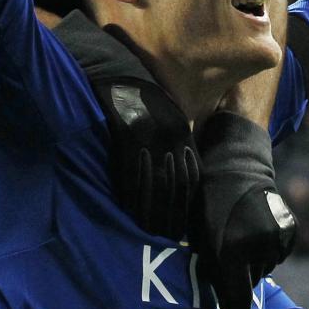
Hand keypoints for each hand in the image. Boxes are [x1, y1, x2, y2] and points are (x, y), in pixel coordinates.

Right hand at [94, 78, 200, 239]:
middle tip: (167, 237)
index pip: (190, 177)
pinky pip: (131, 173)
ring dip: (152, 211)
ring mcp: (149, 138)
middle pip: (174, 186)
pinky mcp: (127, 136)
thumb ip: (176, 142)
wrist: (118, 71)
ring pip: (153, 184)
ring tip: (149, 232)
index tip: (182, 225)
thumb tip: (177, 173)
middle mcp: (170, 138)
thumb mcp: (167, 115)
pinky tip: (129, 211)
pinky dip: (131, 195)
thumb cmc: (141, 95)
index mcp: (182, 133)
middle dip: (171, 214)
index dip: (186, 204)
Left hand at [190, 112, 295, 308]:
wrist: (236, 166)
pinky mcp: (290, 229)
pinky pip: (278, 254)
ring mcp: (277, 237)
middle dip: (239, 279)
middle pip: (250, 282)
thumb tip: (220, 296)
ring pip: (265, 267)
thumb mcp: (201, 236)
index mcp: (232, 250)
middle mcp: (259, 247)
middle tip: (227, 263)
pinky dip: (268, 250)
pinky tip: (254, 231)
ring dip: (253, 263)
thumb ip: (211, 268)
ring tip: (239, 239)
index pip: (237, 297)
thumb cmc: (208, 202)